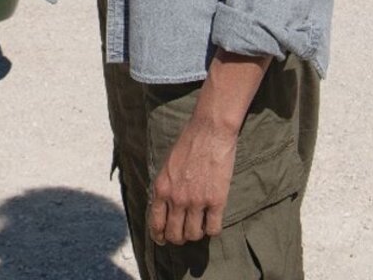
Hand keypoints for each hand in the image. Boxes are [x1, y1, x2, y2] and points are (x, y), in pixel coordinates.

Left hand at [149, 112, 238, 244]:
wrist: (209, 132)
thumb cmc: (188, 144)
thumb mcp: (167, 166)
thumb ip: (165, 187)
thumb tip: (164, 207)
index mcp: (161, 189)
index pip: (156, 223)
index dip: (159, 236)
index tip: (162, 239)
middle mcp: (177, 199)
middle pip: (174, 235)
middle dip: (177, 238)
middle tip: (183, 234)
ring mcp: (197, 201)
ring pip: (193, 235)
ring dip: (195, 234)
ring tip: (199, 227)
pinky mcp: (217, 200)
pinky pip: (213, 229)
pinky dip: (212, 230)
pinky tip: (212, 222)